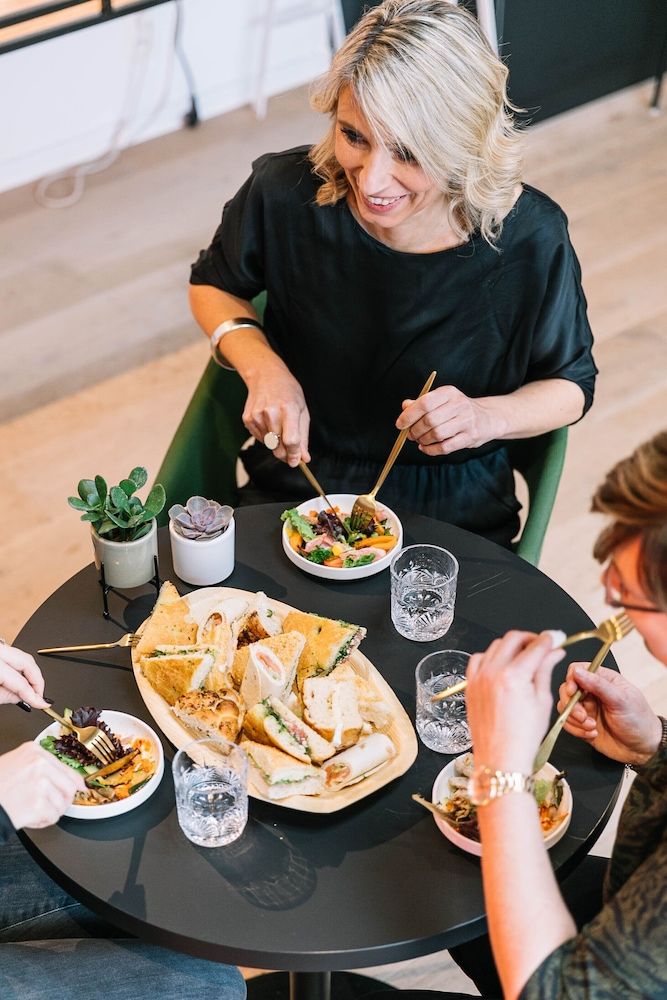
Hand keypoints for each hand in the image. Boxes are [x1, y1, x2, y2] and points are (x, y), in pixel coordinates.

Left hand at [0, 643, 47, 708]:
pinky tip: (20, 678)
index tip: (42, 704)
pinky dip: (20, 667)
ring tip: (30, 689)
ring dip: (30, 673)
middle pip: (28, 663)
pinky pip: (15, 655)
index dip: (34, 696)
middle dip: (37, 681)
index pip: (22, 683)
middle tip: (39, 695)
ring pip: (23, 657)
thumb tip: (22, 697)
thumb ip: (6, 696)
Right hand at [0, 743, 84, 828]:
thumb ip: (41, 767)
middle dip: (62, 801)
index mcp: (34, 751)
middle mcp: (39, 764)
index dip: (75, 782)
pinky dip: (43, 822)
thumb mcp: (16, 764)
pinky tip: (29, 817)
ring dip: (51, 812)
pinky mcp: (38, 803)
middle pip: (69, 787)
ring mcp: (40, 783)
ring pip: (63, 804)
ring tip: (34, 811)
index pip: (67, 768)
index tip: (80, 788)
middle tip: (49, 806)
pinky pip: (53, 817)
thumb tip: (70, 779)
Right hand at [242, 360, 310, 466]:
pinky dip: (266, 436)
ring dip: (276, 442)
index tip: (296, 462)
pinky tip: (269, 422)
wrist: (267, 376)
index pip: (291, 440)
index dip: (294, 454)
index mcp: (288, 409)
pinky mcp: (248, 419)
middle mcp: (270, 413)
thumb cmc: (288, 393)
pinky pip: (259, 438)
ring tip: (279, 425)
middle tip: (290, 448)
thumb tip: (304, 458)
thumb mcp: (302, 411)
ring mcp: (257, 416)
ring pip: (269, 445)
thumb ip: (303, 437)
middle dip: (286, 453)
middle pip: (278, 447)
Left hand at [396, 386, 498, 455]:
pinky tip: (425, 448)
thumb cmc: (458, 410)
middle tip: (410, 435)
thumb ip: (422, 403)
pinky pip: (445, 447)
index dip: (409, 415)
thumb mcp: (442, 400)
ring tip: (419, 440)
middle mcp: (459, 404)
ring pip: (437, 434)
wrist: (488, 418)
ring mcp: (466, 421)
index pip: (425, 403)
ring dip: (423, 440)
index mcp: (449, 392)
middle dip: (415, 430)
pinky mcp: (470, 437)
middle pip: (429, 420)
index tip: (400, 424)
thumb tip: (405, 406)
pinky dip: (431, 450)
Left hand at [466, 631, 564, 773]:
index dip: (549, 639)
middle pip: (513, 639)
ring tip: (524, 656)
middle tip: (542, 645)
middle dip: (530, 638)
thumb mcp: (542, 702)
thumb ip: (545, 671)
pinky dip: (491, 656)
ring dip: (511, 646)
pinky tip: (501, 665)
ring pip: (495, 646)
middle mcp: (493, 672)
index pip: (535, 646)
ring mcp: (478, 677)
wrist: (501, 758)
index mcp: (514, 676)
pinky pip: (478, 659)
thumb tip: (554, 652)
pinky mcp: (470, 685)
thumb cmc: (523, 737)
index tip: (556, 638)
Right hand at [558, 664, 662, 765]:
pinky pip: (568, 724)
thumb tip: (577, 671)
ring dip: (575, 720)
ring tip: (591, 727)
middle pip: (566, 690)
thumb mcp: (620, 700)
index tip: (573, 692)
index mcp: (603, 680)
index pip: (577, 670)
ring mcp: (586, 709)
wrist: (643, 749)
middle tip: (583, 716)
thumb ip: (598, 685)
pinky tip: (591, 733)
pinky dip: (576, 730)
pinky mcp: (582, 724)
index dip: (571, 680)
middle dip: (571, 705)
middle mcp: (592, 692)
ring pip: (565, 708)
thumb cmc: (638, 720)